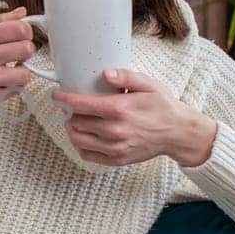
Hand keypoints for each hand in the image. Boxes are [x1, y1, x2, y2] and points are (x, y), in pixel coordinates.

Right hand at [0, 6, 35, 120]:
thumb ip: (0, 22)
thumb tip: (23, 12)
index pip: (19, 29)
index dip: (26, 33)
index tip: (22, 37)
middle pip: (27, 49)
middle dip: (25, 52)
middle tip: (17, 55)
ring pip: (26, 73)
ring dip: (21, 73)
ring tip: (11, 71)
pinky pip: (18, 90)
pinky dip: (13, 87)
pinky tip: (2, 83)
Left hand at [51, 68, 217, 166]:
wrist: (178, 133)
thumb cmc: (162, 106)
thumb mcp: (148, 84)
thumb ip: (125, 76)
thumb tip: (105, 73)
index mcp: (119, 109)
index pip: (79, 104)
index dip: (63, 99)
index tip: (56, 95)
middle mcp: (114, 130)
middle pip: (75, 122)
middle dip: (68, 112)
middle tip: (69, 106)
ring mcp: (115, 148)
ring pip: (77, 140)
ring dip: (71, 129)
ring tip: (75, 121)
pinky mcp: (117, 160)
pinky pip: (88, 155)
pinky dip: (81, 146)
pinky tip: (85, 136)